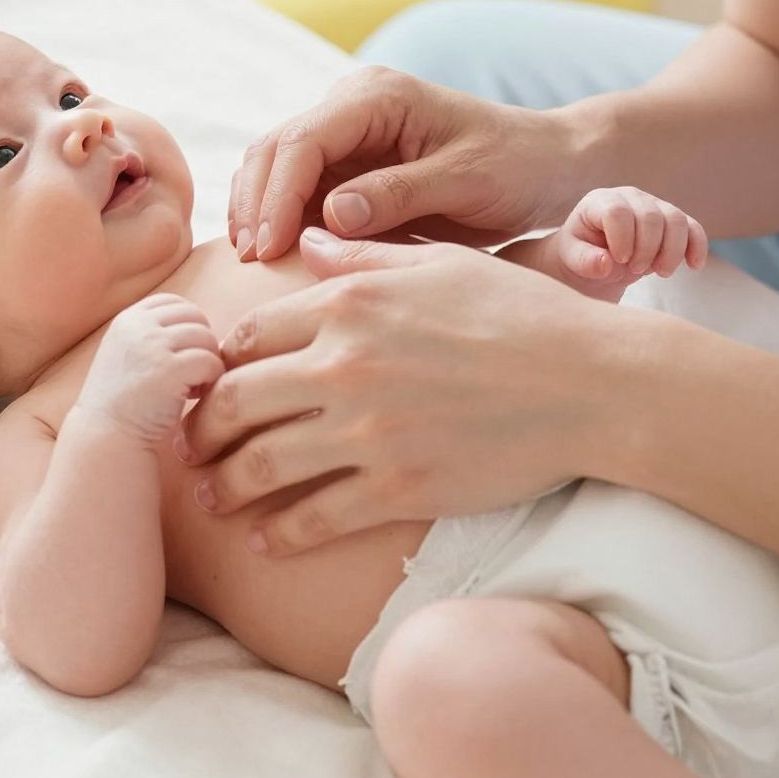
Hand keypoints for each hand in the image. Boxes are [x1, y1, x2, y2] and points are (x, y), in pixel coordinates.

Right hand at [77, 294, 223, 448]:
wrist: (105, 437)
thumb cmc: (122, 403)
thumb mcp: (127, 355)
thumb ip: (156, 336)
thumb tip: (212, 333)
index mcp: (127, 319)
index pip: (174, 303)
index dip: (188, 325)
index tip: (183, 354)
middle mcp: (138, 326)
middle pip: (195, 317)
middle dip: (201, 344)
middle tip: (192, 374)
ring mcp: (153, 346)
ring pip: (206, 338)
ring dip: (207, 363)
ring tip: (193, 387)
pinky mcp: (169, 370)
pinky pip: (211, 361)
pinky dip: (212, 379)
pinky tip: (196, 396)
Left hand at [181, 228, 629, 554]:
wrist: (591, 383)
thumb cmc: (523, 313)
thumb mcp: (441, 263)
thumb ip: (367, 254)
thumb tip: (313, 237)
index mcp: (350, 302)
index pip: (247, 336)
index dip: (214, 363)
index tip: (204, 383)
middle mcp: (344, 364)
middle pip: (232, 401)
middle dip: (198, 427)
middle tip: (187, 445)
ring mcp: (367, 431)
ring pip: (259, 464)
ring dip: (224, 485)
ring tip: (211, 495)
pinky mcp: (397, 488)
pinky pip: (313, 518)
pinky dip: (277, 533)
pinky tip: (263, 541)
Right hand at [228, 65, 580, 261]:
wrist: (546, 165)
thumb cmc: (516, 167)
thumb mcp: (466, 182)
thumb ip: (398, 195)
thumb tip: (331, 216)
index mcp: (378, 95)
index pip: (303, 139)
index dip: (277, 195)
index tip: (269, 247)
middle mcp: (352, 103)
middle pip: (275, 148)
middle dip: (255, 202)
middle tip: (251, 262)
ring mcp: (346, 133)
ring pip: (276, 166)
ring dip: (259, 210)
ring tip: (254, 265)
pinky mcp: (348, 163)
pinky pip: (298, 188)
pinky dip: (279, 217)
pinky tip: (275, 257)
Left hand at [550, 187, 707, 298]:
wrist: (598, 255)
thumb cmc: (582, 252)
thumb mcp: (572, 258)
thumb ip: (584, 261)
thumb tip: (605, 263)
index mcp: (600, 201)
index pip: (618, 212)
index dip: (623, 238)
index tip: (620, 260)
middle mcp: (629, 197)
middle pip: (651, 217)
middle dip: (647, 249)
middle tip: (634, 270)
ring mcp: (654, 205)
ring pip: (676, 220)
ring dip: (672, 251)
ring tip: (659, 272)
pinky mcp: (672, 219)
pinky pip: (692, 227)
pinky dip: (697, 246)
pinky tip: (694, 266)